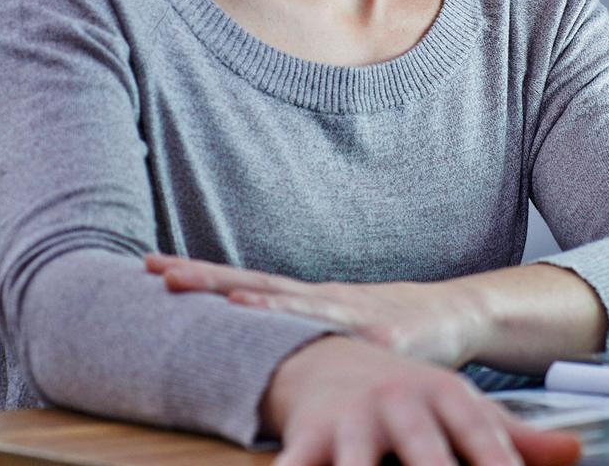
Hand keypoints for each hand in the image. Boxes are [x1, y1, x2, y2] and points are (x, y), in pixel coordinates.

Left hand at [146, 253, 488, 367]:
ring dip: (265, 304)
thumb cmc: (392, 326)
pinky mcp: (391, 341)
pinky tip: (318, 344)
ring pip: (303, 308)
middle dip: (210, 282)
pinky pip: (355, 344)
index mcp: (310, 301)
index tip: (150, 265)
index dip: (199, 276)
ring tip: (228, 300)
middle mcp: (327, 301)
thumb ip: (297, 333)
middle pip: (260, 287)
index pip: (244, 285)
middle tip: (160, 274)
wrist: (459, 315)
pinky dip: (333, 338)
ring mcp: (357, 317)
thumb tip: (246, 340)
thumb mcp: (338, 327)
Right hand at [263, 335, 581, 465]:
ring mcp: (350, 421)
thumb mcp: (460, 409)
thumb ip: (514, 438)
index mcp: (445, 397)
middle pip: (425, 454)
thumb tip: (576, 451)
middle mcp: (399, 403)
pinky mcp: (306, 439)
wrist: (325, 358)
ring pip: (356, 465)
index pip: (483, 439)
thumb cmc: (406, 400)